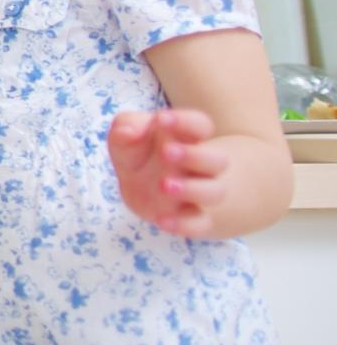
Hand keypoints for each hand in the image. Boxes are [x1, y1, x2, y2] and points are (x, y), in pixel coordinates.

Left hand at [109, 108, 227, 237]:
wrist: (144, 191)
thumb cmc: (138, 153)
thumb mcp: (127, 136)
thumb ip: (126, 126)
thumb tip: (128, 132)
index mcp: (188, 138)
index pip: (200, 125)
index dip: (185, 121)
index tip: (161, 119)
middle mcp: (200, 167)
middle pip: (217, 160)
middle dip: (195, 156)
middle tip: (166, 152)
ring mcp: (199, 193)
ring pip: (215, 192)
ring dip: (192, 189)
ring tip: (164, 185)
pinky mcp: (191, 218)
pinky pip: (199, 225)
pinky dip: (184, 225)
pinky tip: (162, 220)